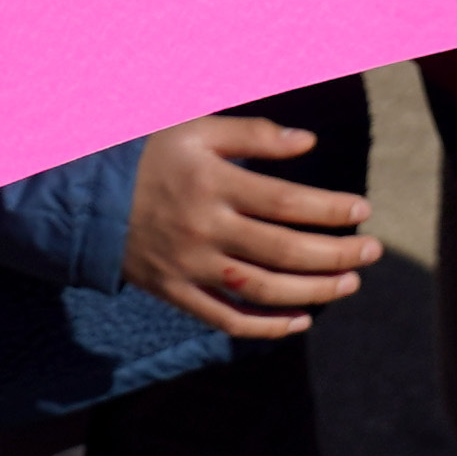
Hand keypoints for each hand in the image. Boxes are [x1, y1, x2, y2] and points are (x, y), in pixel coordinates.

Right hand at [121, 115, 381, 338]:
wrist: (84, 195)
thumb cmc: (149, 152)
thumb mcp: (196, 128)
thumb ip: (253, 133)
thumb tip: (309, 142)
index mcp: (211, 182)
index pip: (285, 201)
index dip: (329, 208)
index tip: (363, 210)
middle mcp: (202, 227)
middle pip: (282, 250)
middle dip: (335, 254)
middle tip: (372, 252)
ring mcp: (188, 265)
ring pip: (262, 290)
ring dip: (313, 291)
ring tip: (349, 283)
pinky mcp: (175, 292)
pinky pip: (226, 319)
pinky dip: (266, 327)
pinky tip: (301, 320)